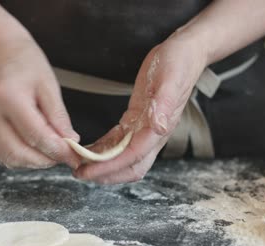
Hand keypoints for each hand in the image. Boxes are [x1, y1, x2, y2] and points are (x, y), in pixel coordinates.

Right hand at [0, 39, 80, 168]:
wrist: (4, 57)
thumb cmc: (28, 67)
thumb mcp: (50, 87)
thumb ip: (59, 118)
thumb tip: (71, 143)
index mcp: (8, 97)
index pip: (35, 135)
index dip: (58, 150)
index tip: (75, 156)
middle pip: (19, 152)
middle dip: (46, 160)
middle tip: (66, 156)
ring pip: (10, 159)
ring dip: (35, 162)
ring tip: (53, 152)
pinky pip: (3, 155)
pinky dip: (23, 159)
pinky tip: (37, 150)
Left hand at [73, 36, 207, 183]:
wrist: (186, 53)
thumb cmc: (180, 63)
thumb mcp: (171, 79)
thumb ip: (164, 104)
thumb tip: (158, 127)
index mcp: (160, 127)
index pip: (133, 156)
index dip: (110, 166)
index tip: (88, 170)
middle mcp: (153, 133)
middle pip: (131, 166)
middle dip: (106, 174)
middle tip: (79, 172)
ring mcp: (145, 128)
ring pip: (124, 158)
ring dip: (103, 165)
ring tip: (78, 164)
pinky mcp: (137, 120)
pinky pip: (119, 142)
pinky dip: (104, 149)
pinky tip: (89, 149)